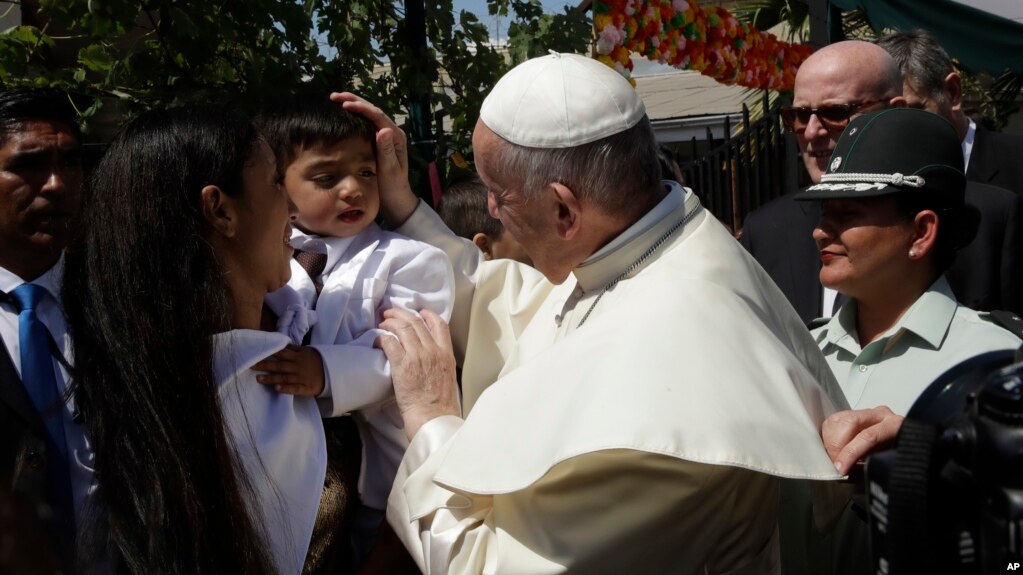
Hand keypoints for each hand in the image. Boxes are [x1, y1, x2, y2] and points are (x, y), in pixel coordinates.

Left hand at [253, 345, 325, 395]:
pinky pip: (294, 389)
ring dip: (271, 378)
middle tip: (250, 366)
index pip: (281, 353)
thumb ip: (293, 349)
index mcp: (298, 356)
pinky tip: (276, 389)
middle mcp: (298, 367)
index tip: (255, 353)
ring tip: (258, 379)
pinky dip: (286, 389)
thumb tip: (281, 344)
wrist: (333, 372)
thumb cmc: (317, 361)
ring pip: (284, 378)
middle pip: (279, 366)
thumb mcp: (307, 351)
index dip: (268, 353)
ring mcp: (301, 378)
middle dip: (264, 365)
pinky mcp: (306, 388)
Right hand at [330, 92, 418, 225]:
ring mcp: (385, 136)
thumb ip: (387, 151)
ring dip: (353, 105)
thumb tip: (383, 130)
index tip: (344, 105)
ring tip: (335, 100)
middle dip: (354, 100)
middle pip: (372, 110)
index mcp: (396, 136)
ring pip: (369, 114)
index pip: (377, 116)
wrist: (396, 197)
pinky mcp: (378, 141)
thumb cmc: (393, 186)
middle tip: (334, 96)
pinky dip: (354, 115)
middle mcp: (392, 133)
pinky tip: (343, 113)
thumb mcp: (389, 170)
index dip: (361, 108)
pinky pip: (366, 122)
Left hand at [375, 308, 458, 438]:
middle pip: (416, 322)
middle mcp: (432, 351)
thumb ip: (440, 360)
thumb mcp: (447, 375)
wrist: (433, 416)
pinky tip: (377, 340)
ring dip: (390, 322)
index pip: (439, 324)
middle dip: (401, 314)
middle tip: (391, 313)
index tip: (419, 312)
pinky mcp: (402, 365)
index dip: (427, 314)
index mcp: (446, 353)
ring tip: (382, 323)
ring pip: (402, 328)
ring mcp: (417, 356)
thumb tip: (429, 354)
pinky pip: (389, 343)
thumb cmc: (440, 403)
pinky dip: (382, 338)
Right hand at [822, 406, 903, 475]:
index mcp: (894, 425)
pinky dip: (828, 436)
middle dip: (836, 445)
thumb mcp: (888, 462)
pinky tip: (833, 448)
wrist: (901, 448)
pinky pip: (833, 421)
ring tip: (834, 456)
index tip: (841, 468)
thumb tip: (849, 472)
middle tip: (835, 462)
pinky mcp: (853, 414)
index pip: (867, 435)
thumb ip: (872, 463)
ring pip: (837, 420)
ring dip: (830, 441)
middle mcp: (879, 414)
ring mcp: (865, 412)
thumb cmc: (896, 457)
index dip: (850, 453)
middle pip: (849, 422)